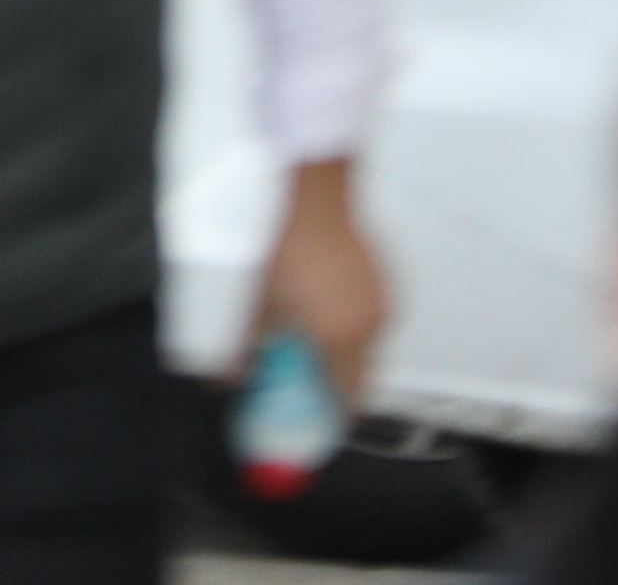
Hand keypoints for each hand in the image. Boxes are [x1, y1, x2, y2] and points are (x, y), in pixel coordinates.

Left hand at [257, 161, 391, 404]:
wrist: (313, 200)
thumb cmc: (288, 246)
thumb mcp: (260, 305)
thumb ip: (247, 348)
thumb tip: (231, 376)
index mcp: (342, 337)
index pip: (348, 393)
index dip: (335, 411)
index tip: (324, 417)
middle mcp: (371, 323)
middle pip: (365, 372)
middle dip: (343, 383)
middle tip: (319, 384)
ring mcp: (382, 299)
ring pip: (372, 342)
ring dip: (350, 350)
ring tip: (320, 341)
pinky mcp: (387, 279)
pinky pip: (376, 314)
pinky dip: (357, 321)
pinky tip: (331, 307)